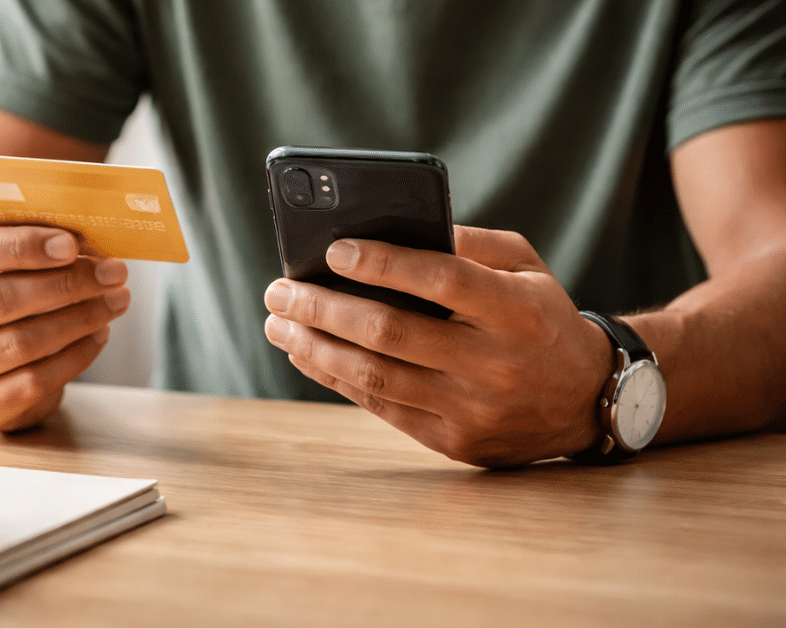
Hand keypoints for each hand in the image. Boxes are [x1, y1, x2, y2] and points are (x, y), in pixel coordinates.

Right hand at [0, 224, 129, 430]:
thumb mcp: (0, 259)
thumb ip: (31, 244)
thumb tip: (86, 242)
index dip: (22, 246)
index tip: (71, 244)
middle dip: (65, 285)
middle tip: (112, 274)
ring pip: (20, 344)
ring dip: (79, 320)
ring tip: (115, 301)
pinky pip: (33, 382)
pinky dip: (75, 356)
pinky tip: (99, 334)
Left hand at [263, 226, 612, 467]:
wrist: (587, 399)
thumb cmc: (542, 316)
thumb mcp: (524, 267)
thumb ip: (468, 243)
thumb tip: (392, 229)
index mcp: (517, 311)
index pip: (440, 280)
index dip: (382, 264)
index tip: (331, 251)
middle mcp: (495, 363)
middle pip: (391, 332)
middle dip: (323, 309)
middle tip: (280, 290)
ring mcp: (473, 409)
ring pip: (376, 375)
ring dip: (316, 347)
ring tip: (279, 324)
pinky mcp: (455, 442)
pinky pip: (382, 407)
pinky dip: (336, 378)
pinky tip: (308, 354)